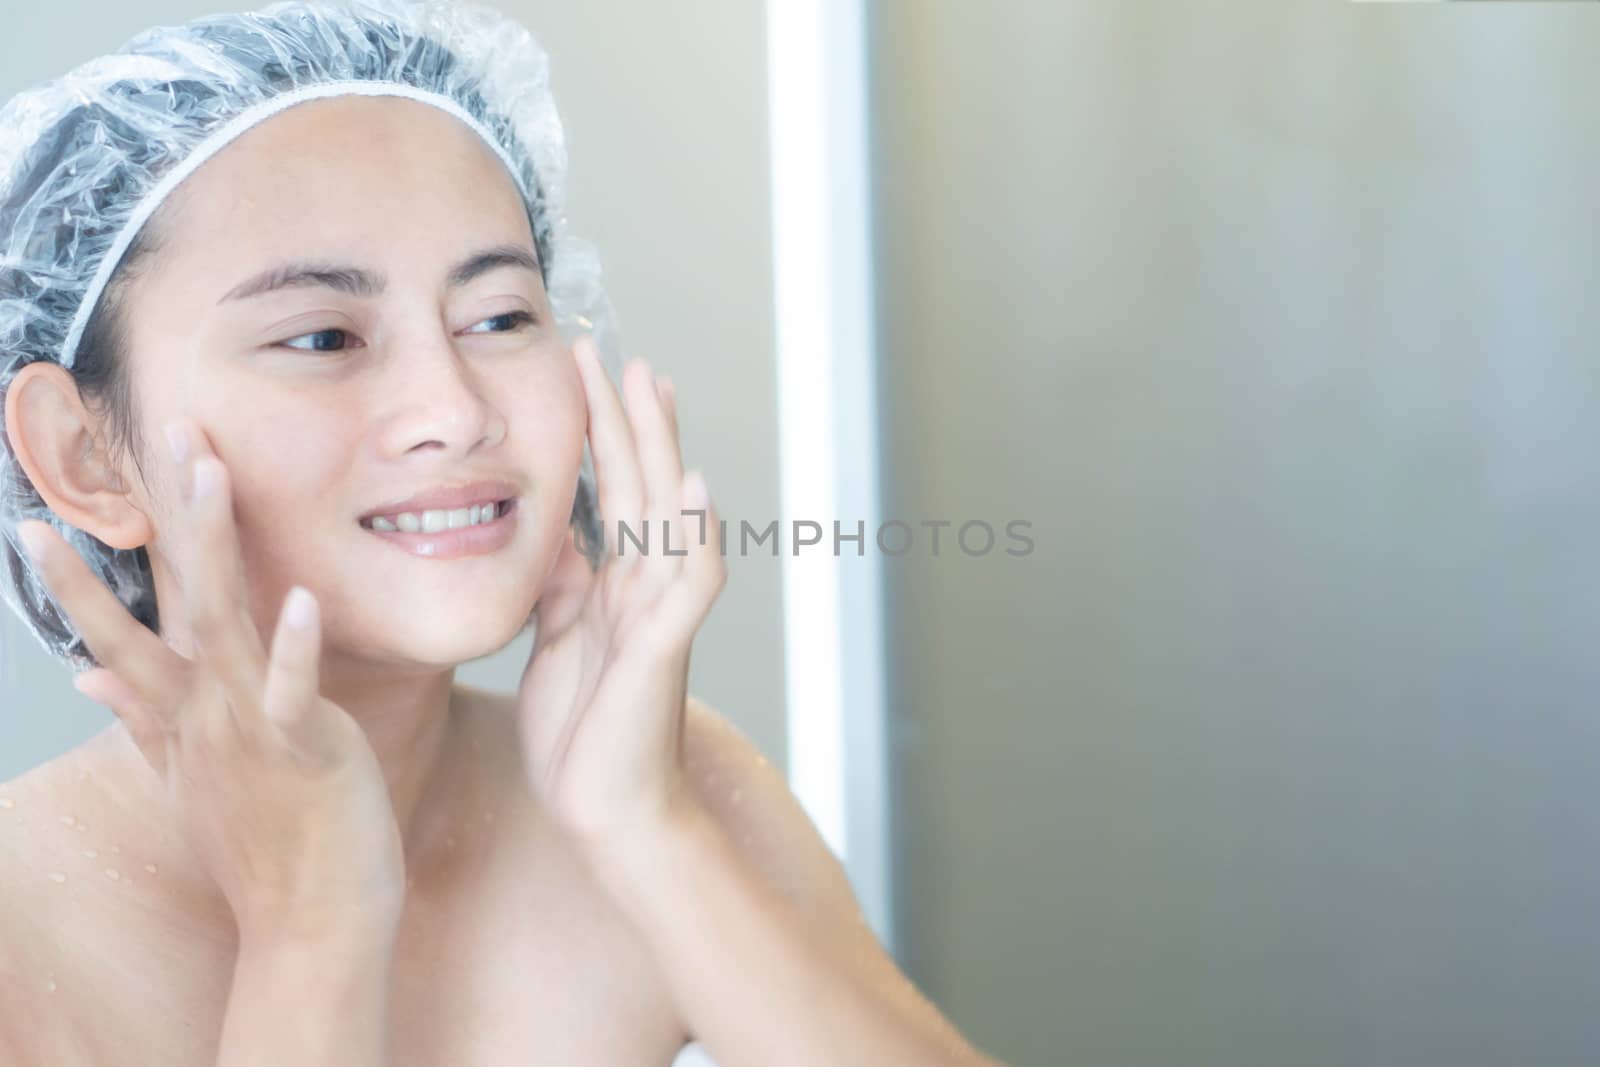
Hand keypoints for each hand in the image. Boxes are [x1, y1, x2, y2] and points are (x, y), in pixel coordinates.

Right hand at [16, 418, 404, 943]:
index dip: (83, 577)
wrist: (309, 924)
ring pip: (226, 625)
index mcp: (184, 715)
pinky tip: (304, 598)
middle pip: (177, 600)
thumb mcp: (188, 781)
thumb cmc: (261, 846)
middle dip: (169, 516)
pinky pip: (296, 694)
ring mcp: (250, 730)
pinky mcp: (305, 752)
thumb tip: (90, 678)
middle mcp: (207, 713)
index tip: (33, 522)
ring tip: (211, 472)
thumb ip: (143, 723)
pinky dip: (299, 650)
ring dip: (217, 548)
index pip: (125, 630)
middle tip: (160, 432)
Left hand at [517, 335, 725, 851]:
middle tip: (611, 352)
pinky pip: (690, 582)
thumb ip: (563, 590)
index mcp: (614, 586)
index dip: (602, 435)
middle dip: (626, 417)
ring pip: (667, 513)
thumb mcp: (557, 645)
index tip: (589, 375)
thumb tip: (558, 536)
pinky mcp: (663, 647)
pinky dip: (696, 534)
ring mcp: (658, 613)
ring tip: (649, 386)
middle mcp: (643, 588)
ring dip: (659, 448)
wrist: (606, 812)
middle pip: (640, 484)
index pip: (612, 492)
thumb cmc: (583, 736)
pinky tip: (692, 487)